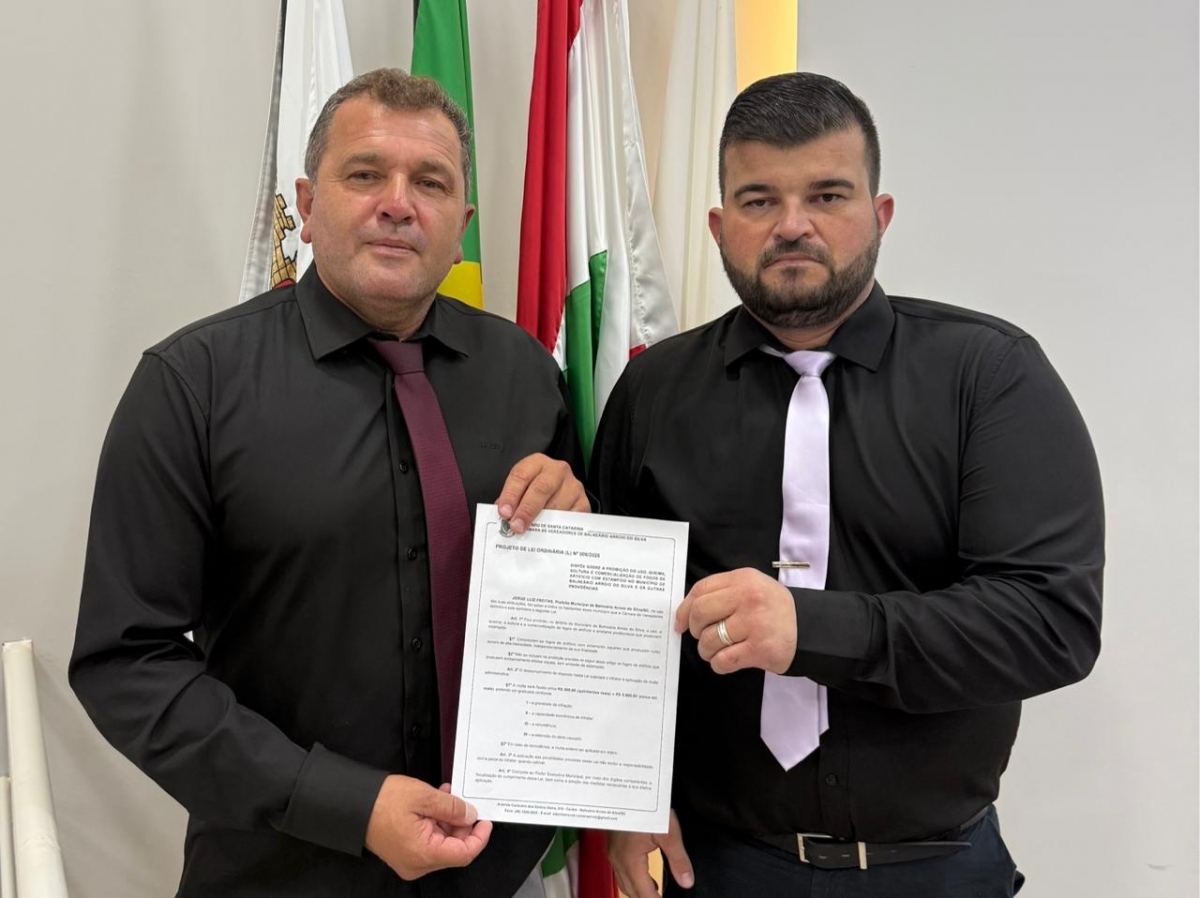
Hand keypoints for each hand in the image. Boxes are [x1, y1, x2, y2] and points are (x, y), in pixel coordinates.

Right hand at [364, 776, 492, 879]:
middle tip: (462, 800)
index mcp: (423, 854)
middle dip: (462, 824)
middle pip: (453, 849)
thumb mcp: (424, 797)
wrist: (351, 805)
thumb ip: (451, 808)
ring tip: (446, 795)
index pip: (463, 854)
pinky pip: (428, 841)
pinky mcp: (405, 852)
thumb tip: (470, 815)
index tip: (485, 821)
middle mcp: (418, 864)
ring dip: (448, 820)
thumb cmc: (383, 801)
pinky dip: (436, 823)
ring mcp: (410, 860)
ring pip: (442, 843)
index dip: (479, 837)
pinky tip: (436, 803)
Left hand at [494, 453, 588, 533]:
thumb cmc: (535, 491)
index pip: (521, 475)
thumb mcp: (521, 489)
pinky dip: (558, 528)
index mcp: (537, 463)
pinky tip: (548, 535)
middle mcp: (557, 470)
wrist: (560, 492)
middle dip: (527, 509)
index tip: (504, 513)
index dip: (511, 495)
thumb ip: (511, 502)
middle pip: (541, 488)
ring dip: (542, 522)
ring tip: (530, 533)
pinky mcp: (583, 503)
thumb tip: (503, 520)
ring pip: (557, 505)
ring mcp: (573, 486)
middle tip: (517, 526)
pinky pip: (571, 518)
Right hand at [609, 810, 692, 896]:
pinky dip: (633, 879)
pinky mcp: (613, 846)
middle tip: (661, 897)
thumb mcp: (667, 832)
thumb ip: (678, 859)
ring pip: (624, 883)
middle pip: (631, 892)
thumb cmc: (645, 805)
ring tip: (656, 891)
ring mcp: (613, 854)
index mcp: (630, 861)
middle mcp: (618, 861)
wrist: (626, 788)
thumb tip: (687, 881)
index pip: (644, 894)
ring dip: (639, 891)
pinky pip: (621, 871)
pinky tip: (645, 875)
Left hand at [675, 568, 797, 673]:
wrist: (808, 628)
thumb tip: (686, 611)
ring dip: (707, 650)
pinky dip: (718, 664)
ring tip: (718, 649)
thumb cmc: (773, 609)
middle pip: (700, 614)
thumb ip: (722, 593)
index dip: (684, 608)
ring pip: (709, 640)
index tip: (680, 622)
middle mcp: (748, 598)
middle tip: (701, 636)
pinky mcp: (760, 649)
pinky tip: (727, 660)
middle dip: (694, 630)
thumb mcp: (751, 587)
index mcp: (743, 580)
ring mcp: (755, 624)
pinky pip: (723, 660)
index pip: (701, 590)